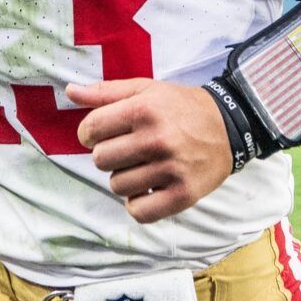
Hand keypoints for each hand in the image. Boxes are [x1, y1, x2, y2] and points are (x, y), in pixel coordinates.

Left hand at [71, 78, 233, 223]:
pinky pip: (139, 211)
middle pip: (100, 160)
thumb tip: (70, 91)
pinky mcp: (183, 195)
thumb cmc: (180, 107)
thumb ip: (105, 92)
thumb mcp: (145, 89)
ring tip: (142, 166)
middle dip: (109, 155)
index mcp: (144, 110)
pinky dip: (138, 203)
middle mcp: (157, 140)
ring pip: (117, 186)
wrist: (230, 126)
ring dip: (124, 178)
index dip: (90, 133)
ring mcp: (171, 169)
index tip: (103, 134)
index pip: (90, 129)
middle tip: (128, 150)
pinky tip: (149, 188)